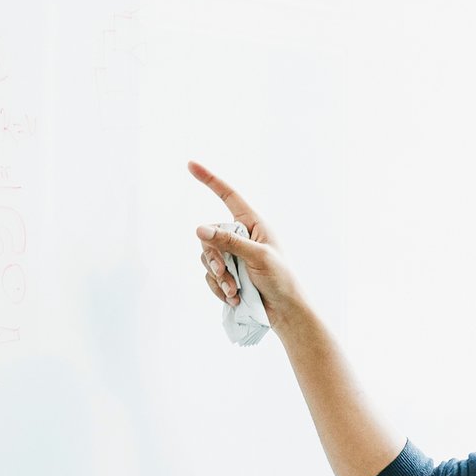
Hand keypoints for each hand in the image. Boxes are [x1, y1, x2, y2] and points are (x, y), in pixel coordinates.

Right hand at [189, 162, 312, 328]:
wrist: (284, 311)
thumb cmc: (280, 279)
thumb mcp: (257, 257)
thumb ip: (228, 242)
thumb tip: (199, 229)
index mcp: (253, 223)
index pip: (227, 195)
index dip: (209, 179)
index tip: (190, 164)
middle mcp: (240, 235)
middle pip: (209, 234)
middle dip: (214, 256)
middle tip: (225, 273)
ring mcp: (233, 255)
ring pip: (207, 258)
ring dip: (218, 277)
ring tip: (234, 290)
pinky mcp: (228, 274)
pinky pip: (210, 276)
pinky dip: (219, 288)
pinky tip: (234, 298)